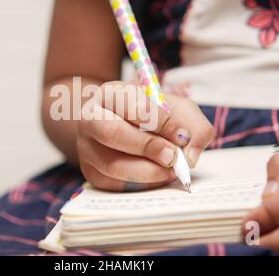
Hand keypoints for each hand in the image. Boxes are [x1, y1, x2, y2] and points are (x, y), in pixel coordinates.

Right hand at [76, 81, 213, 191]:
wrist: (127, 126)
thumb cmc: (153, 115)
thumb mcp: (176, 109)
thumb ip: (192, 125)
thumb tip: (191, 156)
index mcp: (110, 94)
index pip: (133, 106)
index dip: (161, 122)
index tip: (182, 135)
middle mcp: (89, 118)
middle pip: (112, 133)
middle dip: (148, 147)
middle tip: (173, 156)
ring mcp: (86, 148)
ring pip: (112, 165)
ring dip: (148, 171)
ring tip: (170, 170)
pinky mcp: (91, 173)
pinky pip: (114, 184)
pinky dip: (141, 184)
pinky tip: (157, 176)